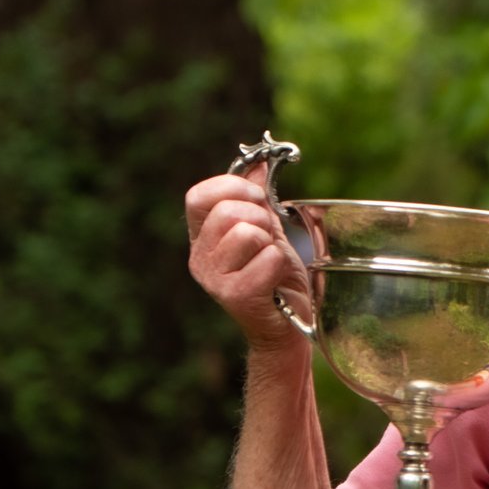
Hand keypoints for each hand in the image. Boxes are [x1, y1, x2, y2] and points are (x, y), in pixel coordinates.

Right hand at [185, 167, 310, 350]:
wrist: (289, 325)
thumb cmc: (276, 278)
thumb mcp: (267, 230)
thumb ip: (257, 198)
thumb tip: (258, 163)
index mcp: (201, 237)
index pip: (199, 196)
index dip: (231, 188)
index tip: (258, 198)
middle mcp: (199, 258)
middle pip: (228, 212)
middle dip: (261, 219)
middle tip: (269, 241)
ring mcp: (213, 279)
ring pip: (247, 233)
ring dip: (271, 243)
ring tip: (270, 262)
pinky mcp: (235, 296)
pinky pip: (268, 257)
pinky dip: (281, 264)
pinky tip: (276, 281)